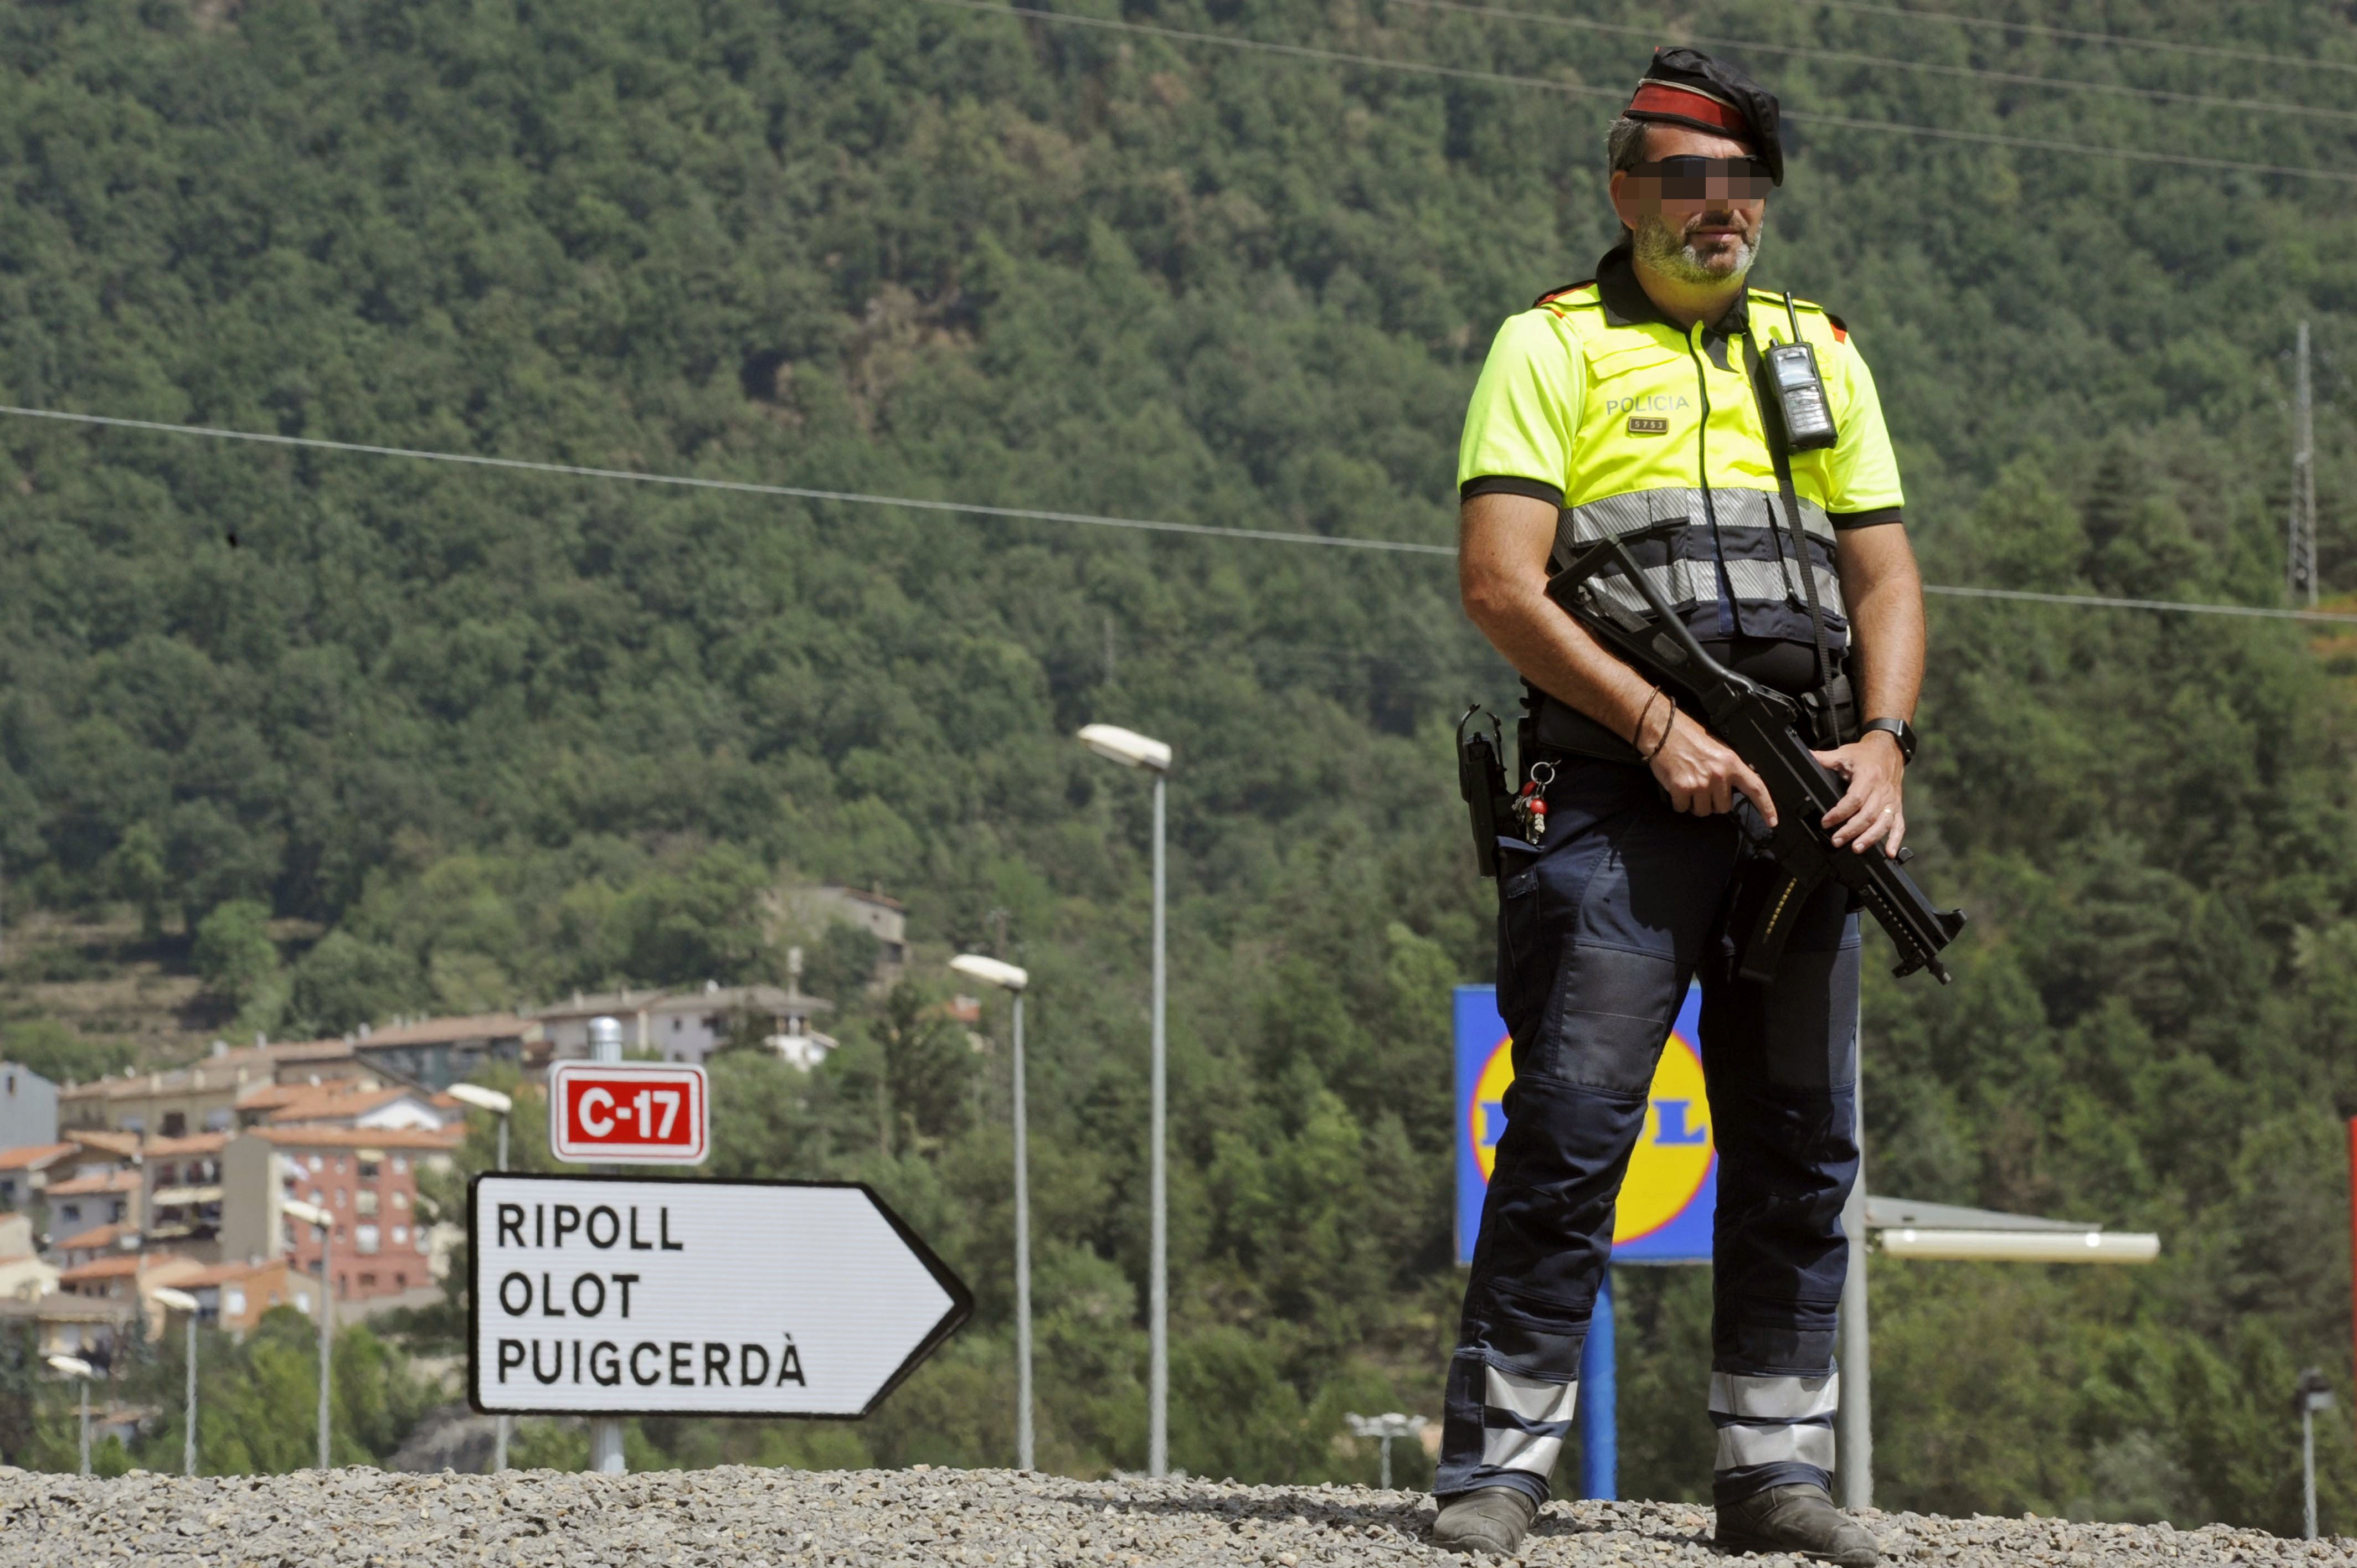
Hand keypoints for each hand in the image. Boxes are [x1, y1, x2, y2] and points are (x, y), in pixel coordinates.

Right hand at [1646, 709, 1777, 825]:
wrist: (1664, 730)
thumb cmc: (1689, 737)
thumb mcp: (1719, 750)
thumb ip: (1730, 769)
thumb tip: (1737, 787)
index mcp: (1732, 763)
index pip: (1756, 788)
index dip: (1766, 807)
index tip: (1772, 822)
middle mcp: (1719, 774)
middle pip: (1723, 808)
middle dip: (1713, 802)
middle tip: (1702, 787)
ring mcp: (1700, 783)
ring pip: (1702, 811)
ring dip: (1694, 804)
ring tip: (1688, 785)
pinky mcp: (1682, 788)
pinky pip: (1682, 808)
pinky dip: (1678, 802)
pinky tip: (1676, 787)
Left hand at [1812, 730, 1906, 855]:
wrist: (1889, 750)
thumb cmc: (1865, 755)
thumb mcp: (1844, 754)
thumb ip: (1824, 759)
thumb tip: (1805, 757)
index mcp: (1868, 777)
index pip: (1854, 799)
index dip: (1839, 813)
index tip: (1826, 822)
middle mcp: (1882, 790)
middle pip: (1868, 814)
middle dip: (1851, 830)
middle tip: (1836, 841)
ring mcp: (1891, 800)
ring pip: (1883, 822)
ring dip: (1870, 838)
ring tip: (1856, 848)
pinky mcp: (1897, 806)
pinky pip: (1899, 824)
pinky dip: (1896, 839)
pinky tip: (1890, 853)